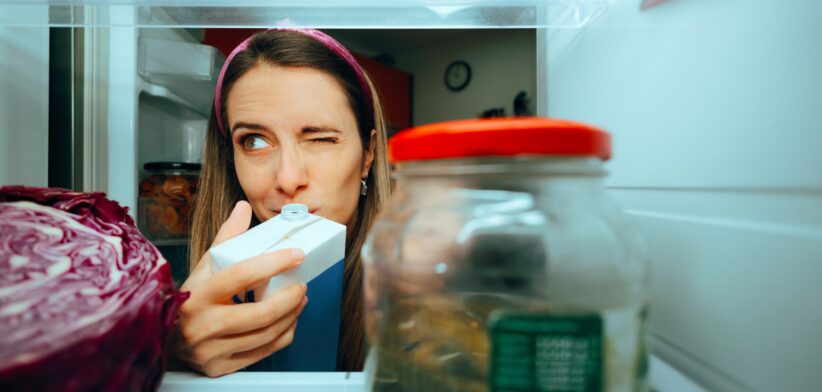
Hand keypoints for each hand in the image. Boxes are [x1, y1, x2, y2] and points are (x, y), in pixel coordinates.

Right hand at [171, 201, 308, 376]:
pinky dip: (283, 336)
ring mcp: (210, 350)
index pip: (241, 275)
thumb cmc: (190, 300)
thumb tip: (243, 208)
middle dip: (290, 298)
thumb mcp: (203, 268)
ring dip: (291, 316)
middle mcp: (201, 325)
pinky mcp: (220, 368)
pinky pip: (263, 353)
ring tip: (299, 300)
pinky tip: (288, 322)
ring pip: (265, 335)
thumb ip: (225, 239)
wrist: (166, 340)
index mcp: (196, 294)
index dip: (273, 263)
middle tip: (301, 285)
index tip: (296, 254)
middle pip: (260, 313)